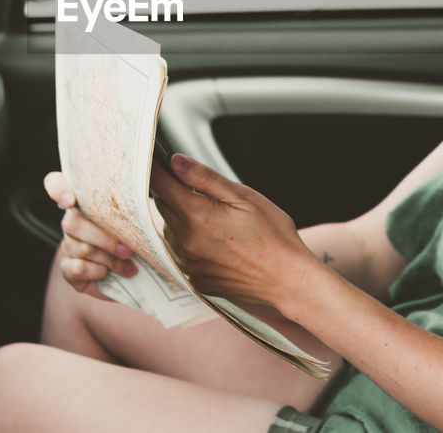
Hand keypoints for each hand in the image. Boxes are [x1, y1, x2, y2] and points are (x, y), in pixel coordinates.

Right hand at [43, 171, 137, 298]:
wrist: (136, 267)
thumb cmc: (135, 236)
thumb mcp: (135, 217)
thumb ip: (130, 206)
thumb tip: (144, 200)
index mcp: (85, 202)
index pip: (55, 183)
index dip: (57, 188)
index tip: (70, 199)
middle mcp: (71, 222)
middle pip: (72, 222)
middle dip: (104, 238)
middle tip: (128, 249)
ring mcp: (68, 246)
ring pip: (82, 248)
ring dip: (110, 259)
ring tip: (129, 266)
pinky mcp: (67, 269)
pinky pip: (78, 268)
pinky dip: (98, 272)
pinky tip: (109, 273)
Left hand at [150, 155, 317, 310]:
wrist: (289, 281)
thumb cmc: (274, 237)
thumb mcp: (244, 197)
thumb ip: (205, 178)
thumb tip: (176, 162)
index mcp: (197, 216)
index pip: (161, 186)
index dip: (156, 170)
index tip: (154, 161)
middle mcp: (187, 242)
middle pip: (163, 207)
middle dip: (172, 192)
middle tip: (193, 186)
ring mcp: (190, 264)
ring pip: (170, 230)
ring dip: (180, 218)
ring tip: (212, 218)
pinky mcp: (196, 280)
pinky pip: (180, 253)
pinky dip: (188, 241)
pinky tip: (213, 240)